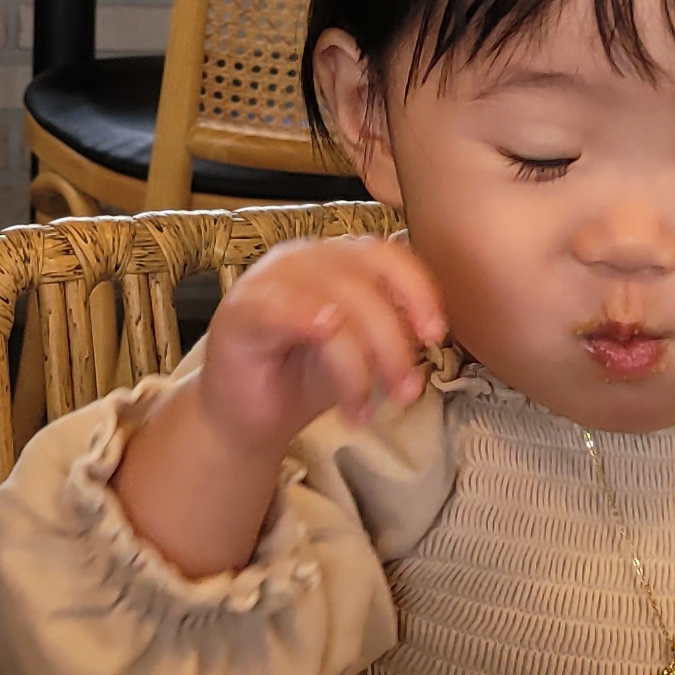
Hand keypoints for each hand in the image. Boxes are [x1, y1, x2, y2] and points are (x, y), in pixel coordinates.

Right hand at [193, 237, 448, 448]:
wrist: (248, 419)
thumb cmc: (304, 378)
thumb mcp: (362, 352)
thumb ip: (392, 329)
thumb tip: (429, 328)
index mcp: (336, 260)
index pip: (387, 255)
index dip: (418, 290)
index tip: (435, 336)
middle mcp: (302, 259)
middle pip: (364, 283)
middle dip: (393, 344)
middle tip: (405, 393)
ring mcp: (267, 279)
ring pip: (332, 301)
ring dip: (358, 362)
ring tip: (362, 409)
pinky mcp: (239, 310)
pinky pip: (281, 308)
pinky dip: (311, 322)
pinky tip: (326, 344)